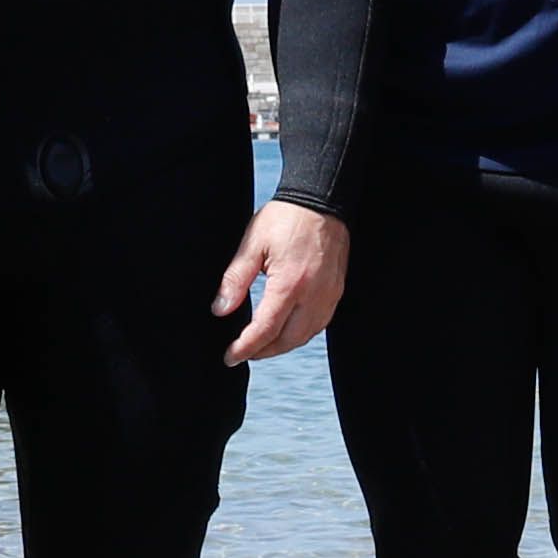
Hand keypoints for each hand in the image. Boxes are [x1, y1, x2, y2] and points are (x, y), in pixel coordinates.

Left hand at [212, 201, 348, 364]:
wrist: (321, 201)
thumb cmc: (285, 218)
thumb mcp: (252, 244)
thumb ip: (235, 280)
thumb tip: (220, 310)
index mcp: (290, 283)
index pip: (265, 329)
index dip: (245, 348)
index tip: (230, 356)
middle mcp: (314, 295)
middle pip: (287, 340)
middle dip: (263, 352)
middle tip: (242, 353)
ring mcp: (329, 295)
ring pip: (305, 336)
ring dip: (282, 345)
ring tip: (261, 346)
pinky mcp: (336, 291)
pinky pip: (319, 324)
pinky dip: (300, 334)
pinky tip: (286, 331)